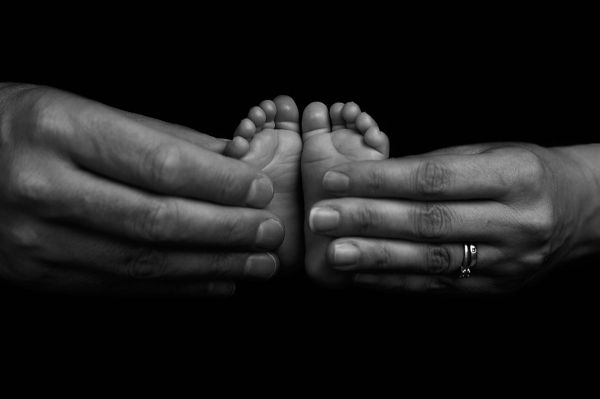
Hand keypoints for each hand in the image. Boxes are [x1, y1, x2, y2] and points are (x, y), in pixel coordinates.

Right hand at [0, 84, 283, 296]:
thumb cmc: (23, 126)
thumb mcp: (82, 110)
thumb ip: (159, 136)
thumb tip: (231, 156)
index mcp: (58, 131)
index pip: (160, 165)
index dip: (220, 182)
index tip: (259, 188)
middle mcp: (44, 188)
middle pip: (159, 220)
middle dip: (227, 230)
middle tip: (270, 231)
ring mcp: (37, 240)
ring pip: (145, 262)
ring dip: (212, 266)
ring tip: (257, 263)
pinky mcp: (39, 275)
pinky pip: (121, 286)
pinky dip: (176, 287)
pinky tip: (215, 281)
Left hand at [309, 143, 597, 293]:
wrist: (579, 212)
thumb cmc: (524, 173)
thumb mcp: (488, 153)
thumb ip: (433, 167)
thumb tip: (369, 178)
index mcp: (515, 177)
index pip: (435, 178)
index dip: (380, 180)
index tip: (334, 178)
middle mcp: (515, 223)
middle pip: (429, 221)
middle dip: (368, 220)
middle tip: (322, 218)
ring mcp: (506, 262)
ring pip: (430, 260)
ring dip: (376, 258)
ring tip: (334, 253)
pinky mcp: (493, 288)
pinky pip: (436, 285)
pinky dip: (394, 281)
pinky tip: (360, 275)